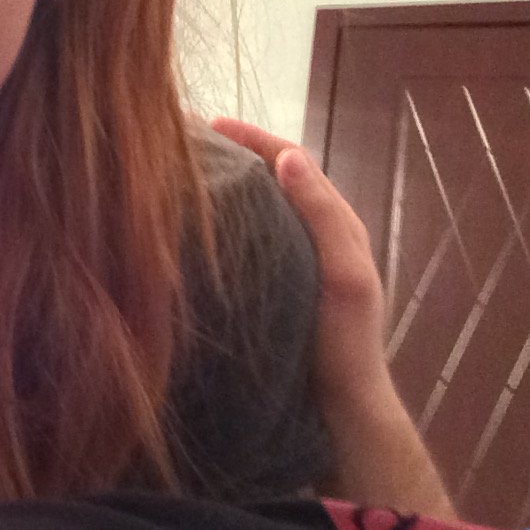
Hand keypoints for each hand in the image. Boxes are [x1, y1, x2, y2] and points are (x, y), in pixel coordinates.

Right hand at [209, 117, 389, 408]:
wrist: (340, 403)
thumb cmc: (343, 339)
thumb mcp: (343, 273)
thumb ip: (322, 215)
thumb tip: (288, 156)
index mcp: (335, 221)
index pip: (292, 161)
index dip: (254, 138)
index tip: (211, 125)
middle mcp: (315, 232)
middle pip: (274, 177)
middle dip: (236, 153)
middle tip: (188, 143)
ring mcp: (296, 258)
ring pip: (260, 206)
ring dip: (229, 184)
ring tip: (186, 176)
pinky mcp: (278, 283)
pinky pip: (251, 236)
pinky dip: (228, 219)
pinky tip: (199, 227)